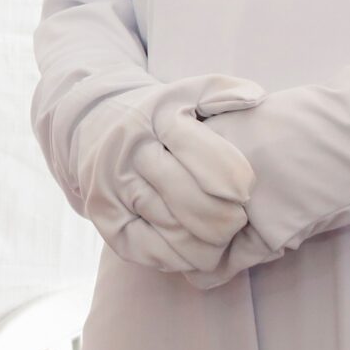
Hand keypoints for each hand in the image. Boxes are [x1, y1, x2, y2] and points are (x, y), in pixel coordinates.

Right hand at [108, 74, 260, 273]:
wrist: (93, 124)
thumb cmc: (157, 116)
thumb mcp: (185, 92)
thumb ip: (222, 91)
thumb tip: (257, 99)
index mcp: (156, 116)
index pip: (200, 152)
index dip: (232, 178)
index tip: (246, 191)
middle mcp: (130, 151)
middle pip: (188, 199)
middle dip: (225, 220)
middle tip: (239, 221)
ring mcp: (112, 186)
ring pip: (172, 230)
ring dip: (208, 244)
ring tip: (223, 238)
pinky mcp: (103, 216)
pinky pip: (149, 249)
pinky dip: (180, 258)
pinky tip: (196, 251)